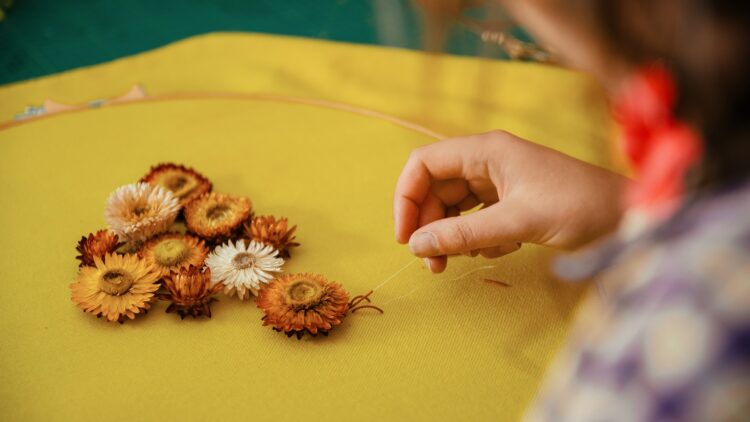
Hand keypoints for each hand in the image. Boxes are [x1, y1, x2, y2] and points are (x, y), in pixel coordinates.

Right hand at [394, 131, 626, 272]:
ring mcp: (499, 182)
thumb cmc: (579, 207)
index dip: (406, 197)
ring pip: (454, 207)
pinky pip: (475, 219)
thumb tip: (416, 246)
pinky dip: (475, 238)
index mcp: (485, 150)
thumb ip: (464, 235)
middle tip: (431, 263)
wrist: (629, 217)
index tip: (405, 236)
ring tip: (452, 264)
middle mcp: (487, 161)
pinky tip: (495, 251)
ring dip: (448, 236)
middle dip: (428, 225)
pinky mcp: (511, 202)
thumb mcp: (518, 222)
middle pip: (435, 189)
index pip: (424, 164)